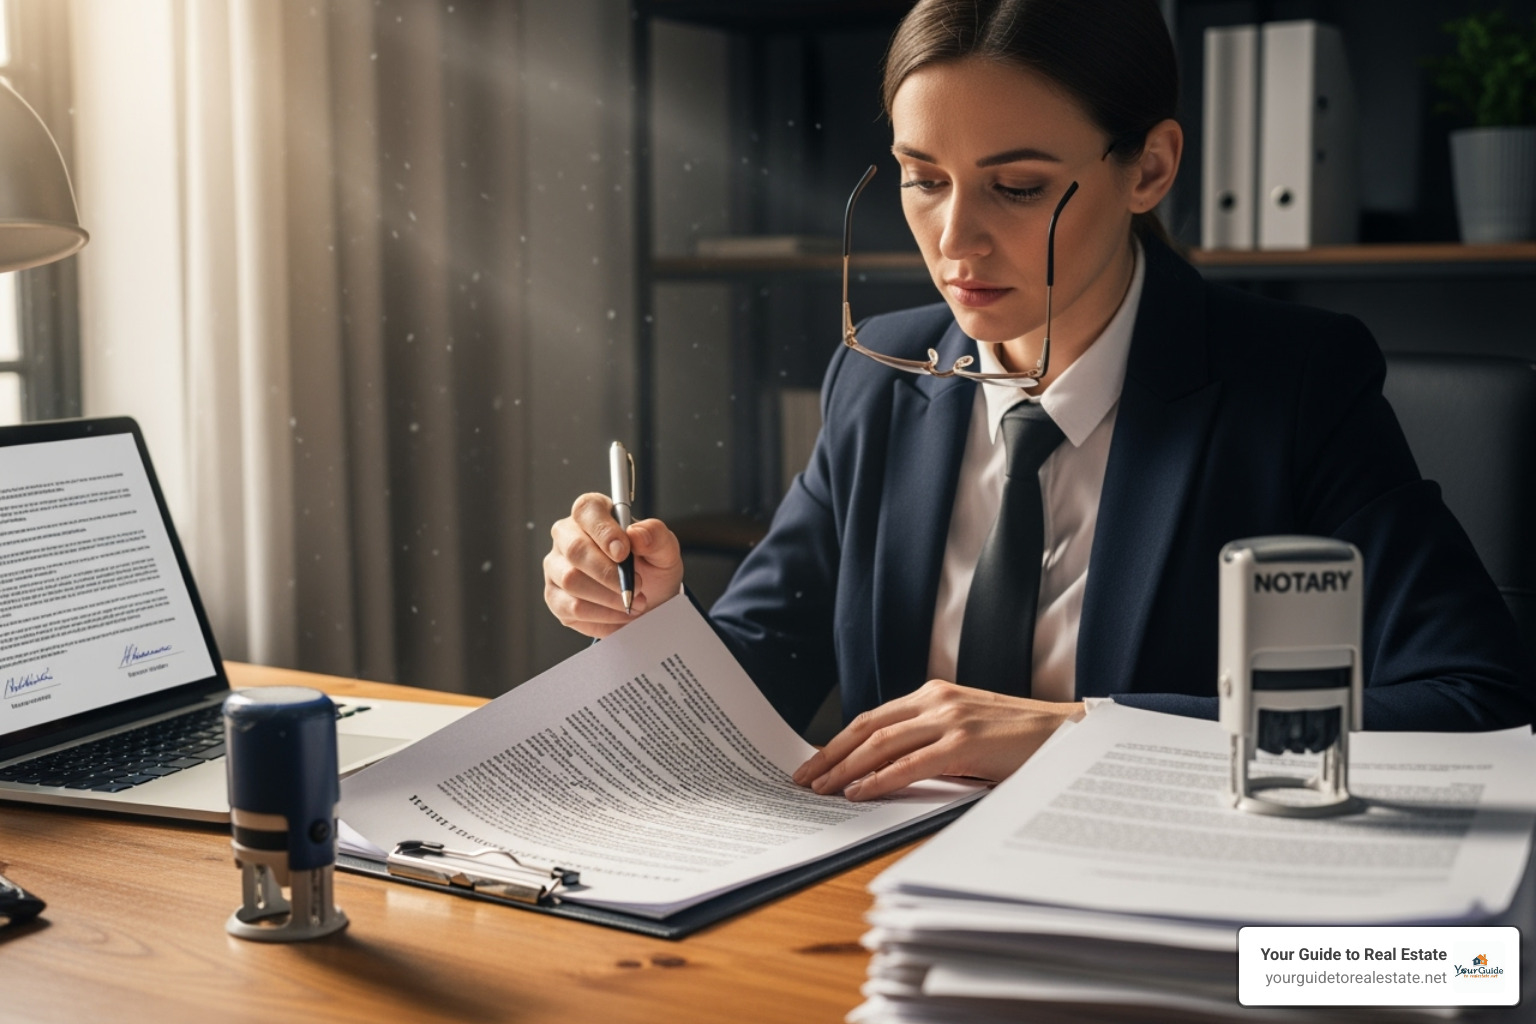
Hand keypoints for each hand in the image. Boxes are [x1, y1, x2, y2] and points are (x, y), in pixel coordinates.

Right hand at [544, 493, 683, 637]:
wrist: (649, 600)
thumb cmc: (651, 568)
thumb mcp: (665, 549)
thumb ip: (655, 536)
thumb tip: (636, 535)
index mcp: (592, 514)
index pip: (587, 510)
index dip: (604, 531)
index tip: (624, 552)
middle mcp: (567, 536)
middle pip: (575, 549)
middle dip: (608, 573)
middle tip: (637, 586)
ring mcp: (556, 566)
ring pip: (571, 581)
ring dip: (608, 597)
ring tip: (633, 602)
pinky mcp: (554, 597)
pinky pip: (571, 608)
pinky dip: (602, 616)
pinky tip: (619, 614)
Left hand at [791, 680, 1083, 800]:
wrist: (1069, 733)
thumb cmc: (1021, 739)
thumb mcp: (969, 731)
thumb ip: (932, 741)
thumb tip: (889, 770)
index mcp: (935, 694)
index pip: (873, 717)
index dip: (839, 741)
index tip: (815, 761)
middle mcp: (937, 700)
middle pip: (867, 727)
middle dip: (830, 754)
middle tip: (804, 778)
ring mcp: (949, 719)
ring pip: (881, 743)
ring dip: (845, 767)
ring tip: (822, 788)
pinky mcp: (963, 743)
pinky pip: (909, 763)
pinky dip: (879, 778)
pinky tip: (859, 791)